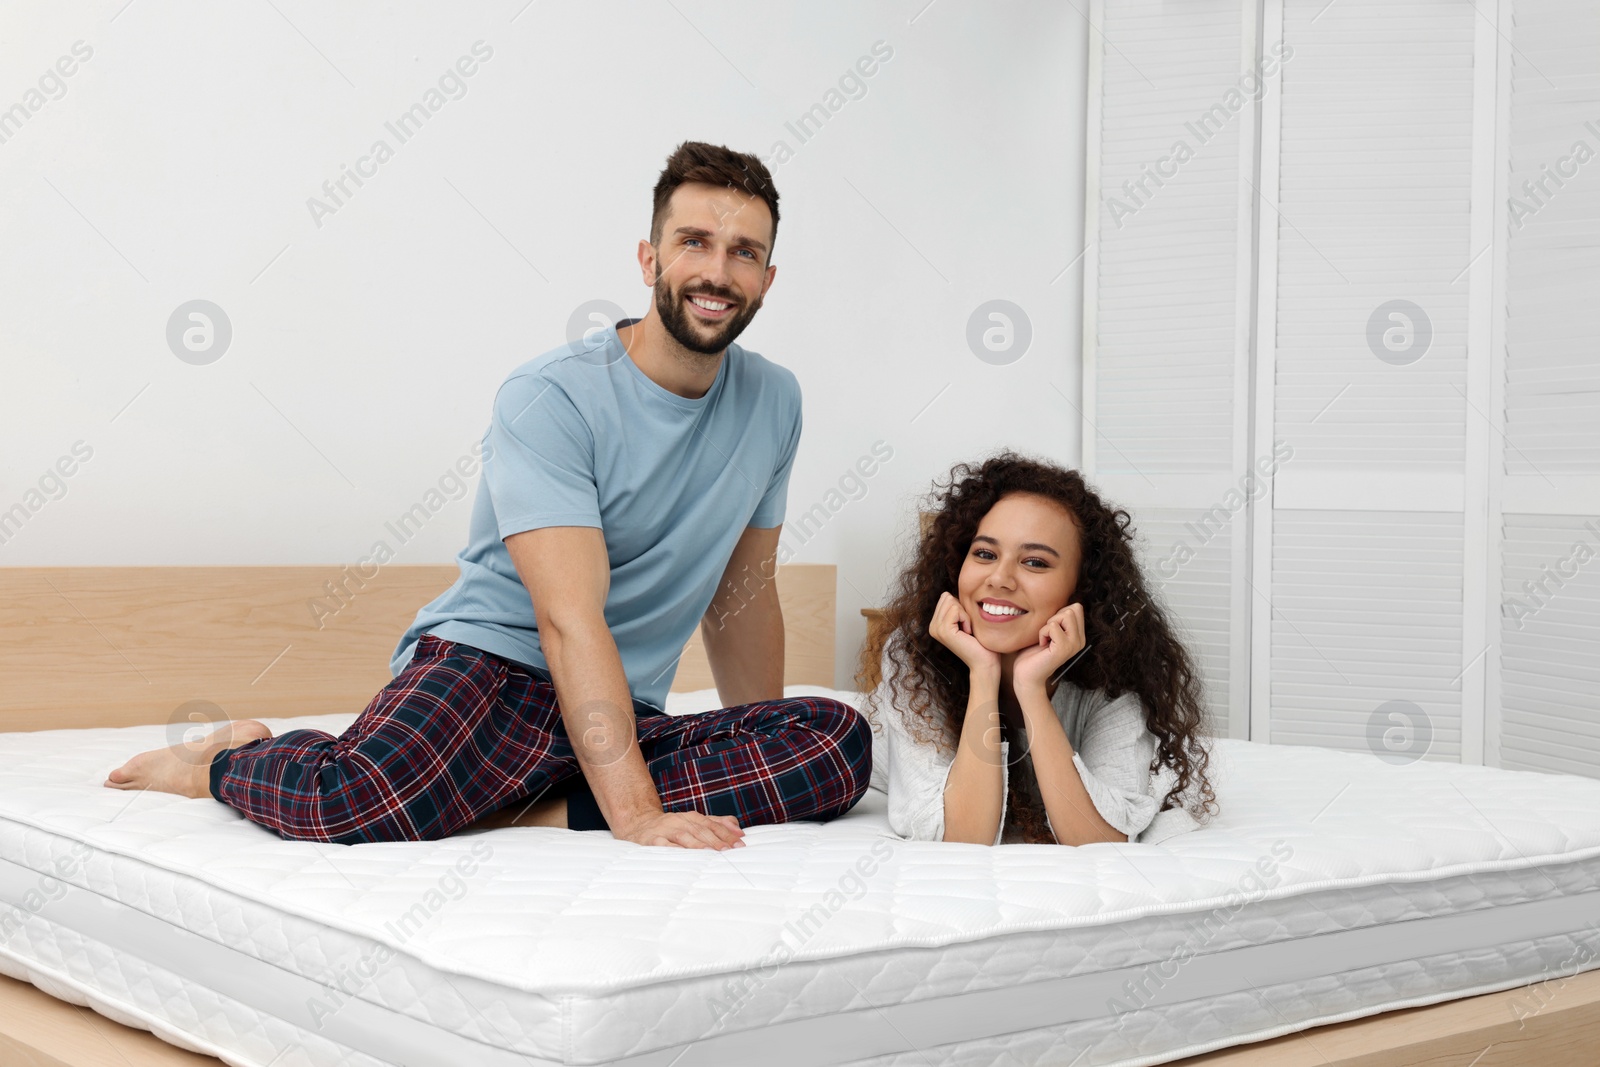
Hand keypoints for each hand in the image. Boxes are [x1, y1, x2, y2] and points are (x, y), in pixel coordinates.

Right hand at [613, 809, 745, 849]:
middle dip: (716, 840)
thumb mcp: (694, 822)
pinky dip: (673, 849)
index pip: (712, 824)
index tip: (739, 843)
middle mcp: (680, 821)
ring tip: (711, 853)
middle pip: (700, 830)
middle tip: (729, 850)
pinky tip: (683, 855)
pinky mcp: (652, 840)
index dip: (726, 833)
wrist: (639, 824)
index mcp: (691, 817)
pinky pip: (663, 845)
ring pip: (684, 836)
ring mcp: (665, 830)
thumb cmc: (672, 827)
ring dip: (698, 844)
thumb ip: (716, 823)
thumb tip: (738, 828)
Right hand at [929, 591, 1001, 674]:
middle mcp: (932, 626)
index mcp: (936, 623)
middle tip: (967, 628)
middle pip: (947, 597)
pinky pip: (956, 609)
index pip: (946, 597)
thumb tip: (952, 592)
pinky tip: (967, 633)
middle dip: (962, 609)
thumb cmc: (980, 642)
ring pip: (951, 602)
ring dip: (965, 614)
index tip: (965, 625)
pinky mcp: (944, 631)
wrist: (985, 662)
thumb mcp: (966, 620)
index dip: (961, 607)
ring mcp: (936, 629)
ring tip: (967, 631)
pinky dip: (966, 618)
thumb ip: (957, 607)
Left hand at [1012, 603, 1085, 693]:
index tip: (1050, 629)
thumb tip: (1062, 600)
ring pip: (1065, 614)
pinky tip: (1042, 645)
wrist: (1026, 675)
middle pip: (1073, 609)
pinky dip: (1042, 633)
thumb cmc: (1033, 652)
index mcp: (1078, 635)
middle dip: (1054, 617)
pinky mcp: (1064, 649)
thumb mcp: (1048, 630)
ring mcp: (1074, 645)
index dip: (1058, 613)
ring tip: (1045, 639)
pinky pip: (1052, 626)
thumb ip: (1058, 618)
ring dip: (1048, 625)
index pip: (1076, 607)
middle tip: (1047, 635)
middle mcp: (1080, 640)